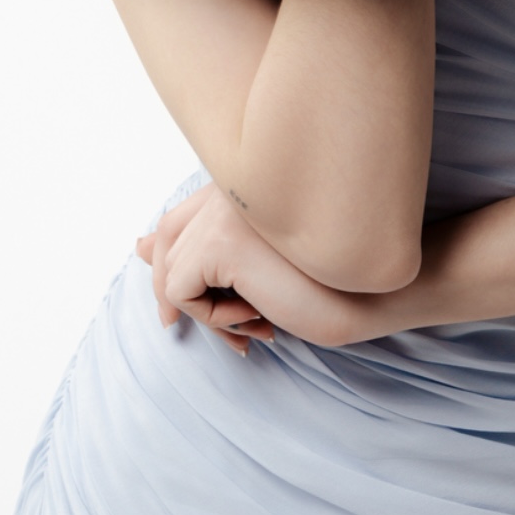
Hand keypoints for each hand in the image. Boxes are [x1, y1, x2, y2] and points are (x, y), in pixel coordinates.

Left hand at [135, 178, 361, 352]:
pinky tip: (259, 319)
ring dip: (209, 312)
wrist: (378, 292)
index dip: (172, 266)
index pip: (177, 219)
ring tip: (256, 325)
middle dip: (178, 294)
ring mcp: (223, 209)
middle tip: (230, 331)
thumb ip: (200, 250)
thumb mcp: (256, 267)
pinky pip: (180, 292)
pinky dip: (213, 319)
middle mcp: (229, 186)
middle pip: (164, 241)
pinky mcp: (220, 240)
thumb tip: (137, 246)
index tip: (191, 309)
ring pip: (170, 272)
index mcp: (243, 182)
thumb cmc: (328, 281)